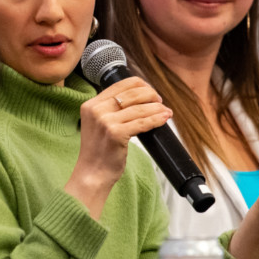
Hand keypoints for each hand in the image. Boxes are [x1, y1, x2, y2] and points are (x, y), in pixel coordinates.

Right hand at [65, 77, 171, 218]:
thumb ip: (112, 110)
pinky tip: (164, 119)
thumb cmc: (99, 152)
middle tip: (160, 102)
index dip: (141, 85)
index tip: (151, 92)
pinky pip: (142, 123)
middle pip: (132, 93)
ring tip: (167, 112)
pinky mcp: (115, 133)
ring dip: (157, 109)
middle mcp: (96, 110)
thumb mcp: (99, 124)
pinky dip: (156, 119)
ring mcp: (105, 121)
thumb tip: (140, 98)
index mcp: (91, 104)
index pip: (121, 84)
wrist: (92, 174)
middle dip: (151, 95)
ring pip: (140, 108)